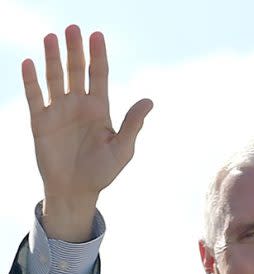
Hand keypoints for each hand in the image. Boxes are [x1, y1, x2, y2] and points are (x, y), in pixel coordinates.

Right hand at [22, 25, 152, 240]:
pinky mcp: (40, 121)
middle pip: (76, 70)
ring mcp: (59, 111)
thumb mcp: (122, 150)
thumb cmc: (103, 173)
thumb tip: (149, 101)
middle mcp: (78, 104)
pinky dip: (31, 80)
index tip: (96, 35)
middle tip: (73, 28)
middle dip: (75, 50)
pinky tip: (30, 63)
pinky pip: (34, 96)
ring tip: (52, 37)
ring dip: (52, 58)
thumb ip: (132, 125)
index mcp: (99, 109)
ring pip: (54, 78)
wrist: (76, 191)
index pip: (98, 75)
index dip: (98, 56)